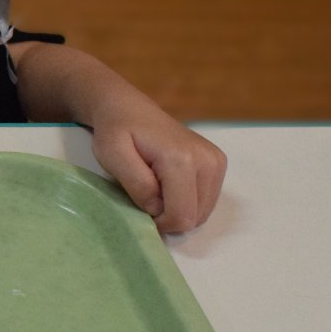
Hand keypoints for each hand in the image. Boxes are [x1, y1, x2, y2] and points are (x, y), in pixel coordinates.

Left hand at [89, 102, 226, 233]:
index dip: (159, 222)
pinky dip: (186, 201)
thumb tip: (158, 208)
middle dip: (168, 216)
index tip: (140, 206)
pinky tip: (168, 185)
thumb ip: (136, 184)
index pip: (181, 216)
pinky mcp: (217, 164)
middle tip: (146, 196)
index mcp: (182, 160)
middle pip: (195, 218)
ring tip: (156, 188)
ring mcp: (216, 162)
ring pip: (202, 212)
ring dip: (177, 209)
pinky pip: (205, 201)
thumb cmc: (116, 132)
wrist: (130, 109)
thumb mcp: (112, 156)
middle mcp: (208, 161)